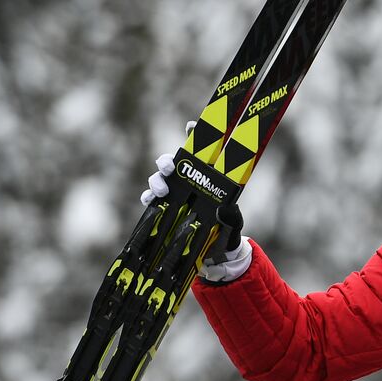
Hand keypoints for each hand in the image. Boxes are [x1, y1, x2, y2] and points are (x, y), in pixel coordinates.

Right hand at [136, 122, 251, 282]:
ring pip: (160, 177)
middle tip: (170, 167)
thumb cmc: (226, 232)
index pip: (201, 151)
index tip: (190, 125)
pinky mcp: (163, 209)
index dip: (195, 135)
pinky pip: (151, 199)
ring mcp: (175, 194)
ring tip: (161, 188)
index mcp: (208, 178)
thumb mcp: (233, 223)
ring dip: (157, 179)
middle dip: (168, 160)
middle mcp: (190, 181)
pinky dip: (148, 197)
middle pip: (175, 162)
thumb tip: (225, 209)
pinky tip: (150, 200)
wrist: (215, 255)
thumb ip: (232, 216)